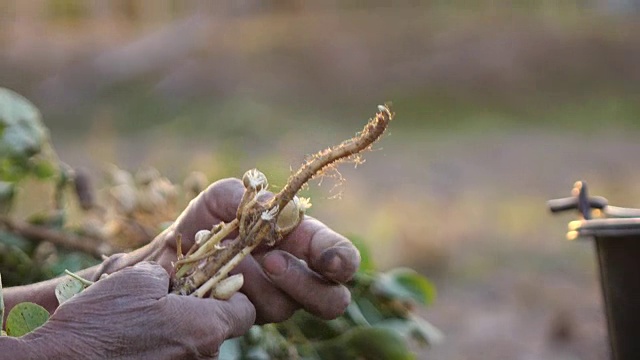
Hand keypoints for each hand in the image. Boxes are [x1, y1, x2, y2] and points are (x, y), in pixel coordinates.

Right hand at [23, 262, 254, 358]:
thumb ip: (172, 276)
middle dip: (200, 310)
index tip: (210, 283)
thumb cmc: (101, 319)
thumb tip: (175, 281)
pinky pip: (175, 358)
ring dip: (178, 330)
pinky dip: (162, 347)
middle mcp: (203, 358)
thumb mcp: (139, 278)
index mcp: (205, 328)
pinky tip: (135, 339)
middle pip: (218, 328)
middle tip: (169, 298)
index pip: (245, 311)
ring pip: (194, 345)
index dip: (231, 292)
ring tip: (144, 321)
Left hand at [153, 178, 360, 322]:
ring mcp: (273, 301)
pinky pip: (250, 316)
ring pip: (287, 308)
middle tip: (271, 261)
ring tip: (230, 263)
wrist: (168, 254)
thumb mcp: (223, 199)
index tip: (328, 261)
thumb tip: (277, 209)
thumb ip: (252, 198)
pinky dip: (232, 295)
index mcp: (302, 243)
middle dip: (304, 282)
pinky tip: (214, 278)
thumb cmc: (205, 221)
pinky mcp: (246, 319)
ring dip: (258, 285)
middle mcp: (296, 276)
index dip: (342, 259)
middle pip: (332, 299)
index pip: (339, 257)